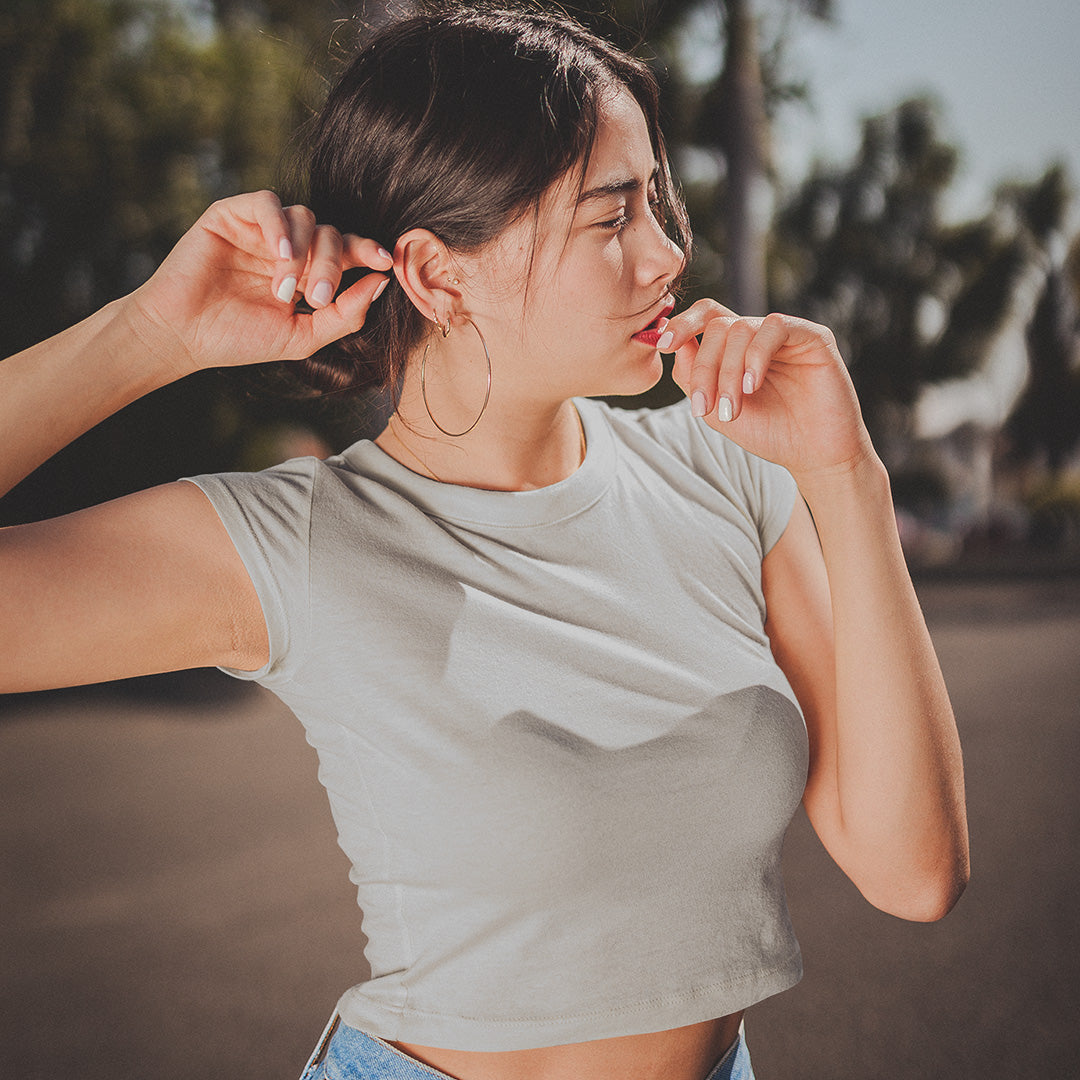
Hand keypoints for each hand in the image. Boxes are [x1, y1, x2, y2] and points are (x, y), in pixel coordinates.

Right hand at [125, 190, 393, 377]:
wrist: (183, 335)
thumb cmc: (240, 339)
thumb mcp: (303, 336)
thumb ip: (345, 314)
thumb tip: (382, 283)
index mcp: (307, 272)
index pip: (347, 250)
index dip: (368, 251)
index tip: (387, 263)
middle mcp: (287, 246)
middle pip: (330, 233)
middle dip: (332, 264)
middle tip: (318, 296)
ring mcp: (260, 229)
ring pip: (304, 216)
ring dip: (304, 252)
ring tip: (285, 288)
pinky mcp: (231, 214)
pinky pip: (268, 202)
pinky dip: (280, 226)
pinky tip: (278, 255)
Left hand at [665, 300, 876, 481]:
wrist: (811, 455)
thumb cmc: (767, 432)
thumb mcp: (715, 409)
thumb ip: (692, 377)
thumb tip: (674, 344)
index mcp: (736, 348)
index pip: (706, 318)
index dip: (681, 324)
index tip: (661, 344)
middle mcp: (759, 335)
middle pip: (718, 326)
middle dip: (705, 368)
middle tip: (705, 407)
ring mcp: (786, 334)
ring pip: (741, 328)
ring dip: (728, 371)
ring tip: (731, 408)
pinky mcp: (813, 336)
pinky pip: (775, 327)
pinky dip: (755, 356)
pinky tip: (752, 386)